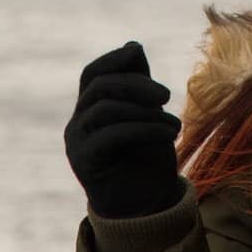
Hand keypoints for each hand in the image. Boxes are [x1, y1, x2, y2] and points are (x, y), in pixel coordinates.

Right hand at [64, 40, 183, 218]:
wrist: (148, 206)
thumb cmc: (149, 157)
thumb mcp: (149, 113)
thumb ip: (139, 83)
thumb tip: (133, 45)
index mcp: (91, 108)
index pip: (93, 74)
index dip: (113, 59)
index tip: (137, 54)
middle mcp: (78, 122)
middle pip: (100, 86)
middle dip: (136, 84)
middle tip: (166, 96)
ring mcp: (77, 142)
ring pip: (105, 108)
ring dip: (145, 111)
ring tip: (173, 124)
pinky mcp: (84, 161)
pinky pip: (110, 134)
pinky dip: (142, 128)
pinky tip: (167, 133)